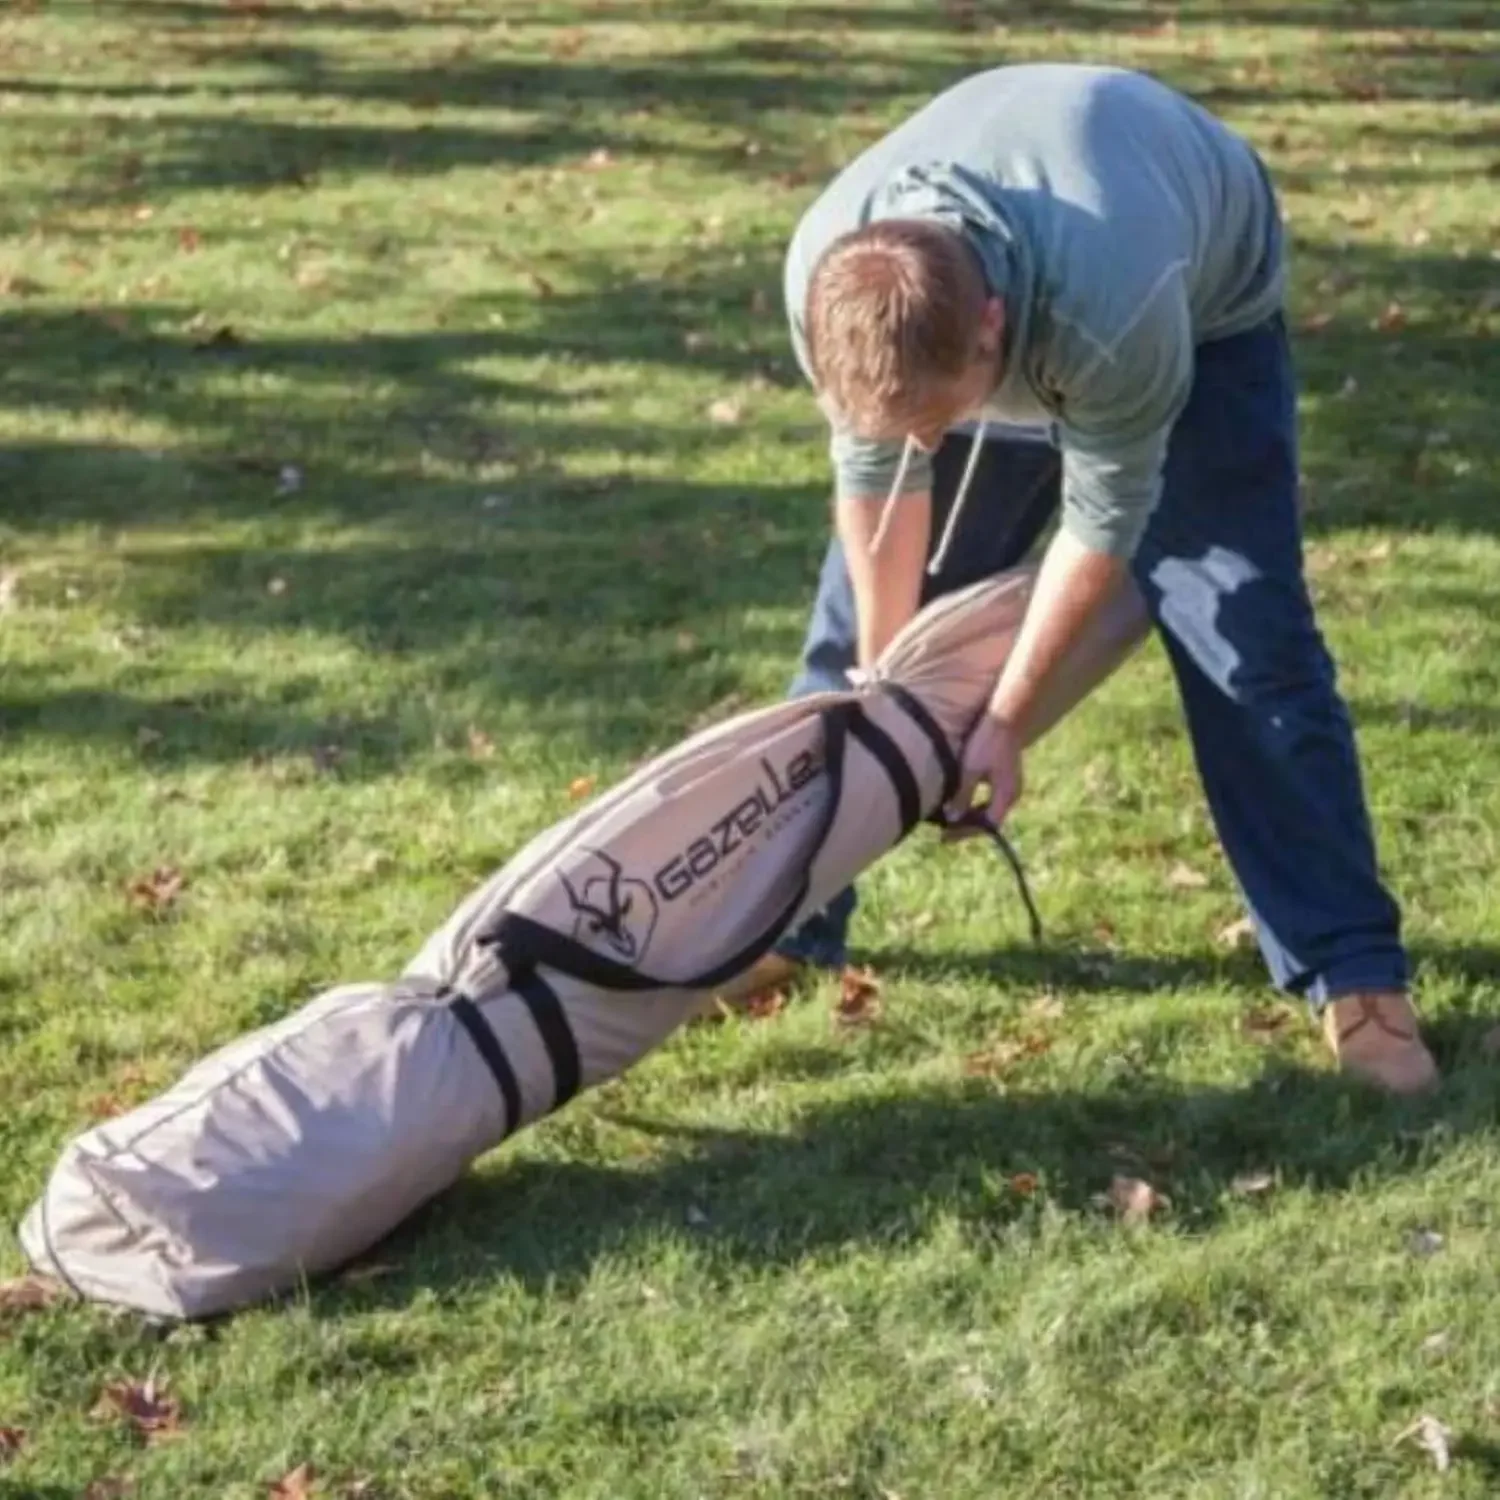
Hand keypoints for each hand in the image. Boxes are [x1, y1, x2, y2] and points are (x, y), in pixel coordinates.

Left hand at [943, 713, 1022, 839]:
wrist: (1005, 718)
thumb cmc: (988, 742)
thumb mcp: (971, 769)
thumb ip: (963, 795)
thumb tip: (952, 818)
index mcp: (1006, 795)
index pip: (987, 825)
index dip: (965, 832)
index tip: (946, 837)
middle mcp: (1011, 794)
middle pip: (989, 820)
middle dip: (967, 827)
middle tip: (945, 831)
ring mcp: (1010, 786)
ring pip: (989, 809)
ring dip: (971, 815)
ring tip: (950, 820)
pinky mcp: (1006, 777)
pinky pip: (990, 798)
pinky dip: (976, 803)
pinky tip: (960, 801)